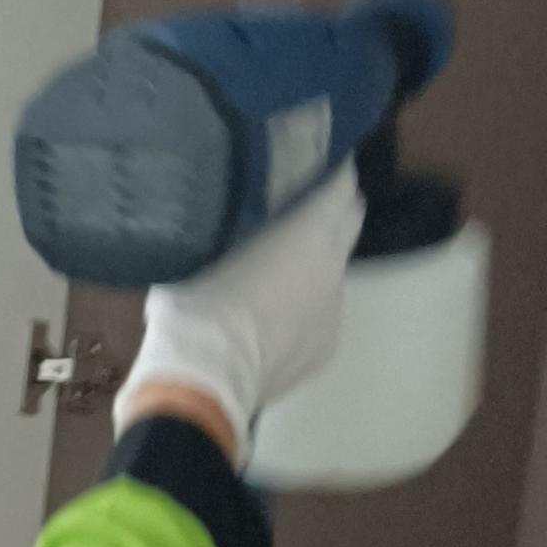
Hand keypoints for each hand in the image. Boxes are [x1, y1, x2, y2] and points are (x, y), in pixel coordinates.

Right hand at [112, 159, 364, 458]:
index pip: (340, 182)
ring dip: (311, 266)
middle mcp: (333, 263)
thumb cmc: (195, 305)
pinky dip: (302, 311)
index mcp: (310, 230)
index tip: (308, 164)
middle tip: (297, 211)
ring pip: (331, 272)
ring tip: (272, 278)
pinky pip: (318, 315)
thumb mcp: (200, 249)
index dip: (327, 170)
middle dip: (332, 210)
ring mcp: (334, 308)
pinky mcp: (325, 347)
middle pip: (351, 219)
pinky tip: (268, 324)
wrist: (202, 381)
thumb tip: (227, 219)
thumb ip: (228, 227)